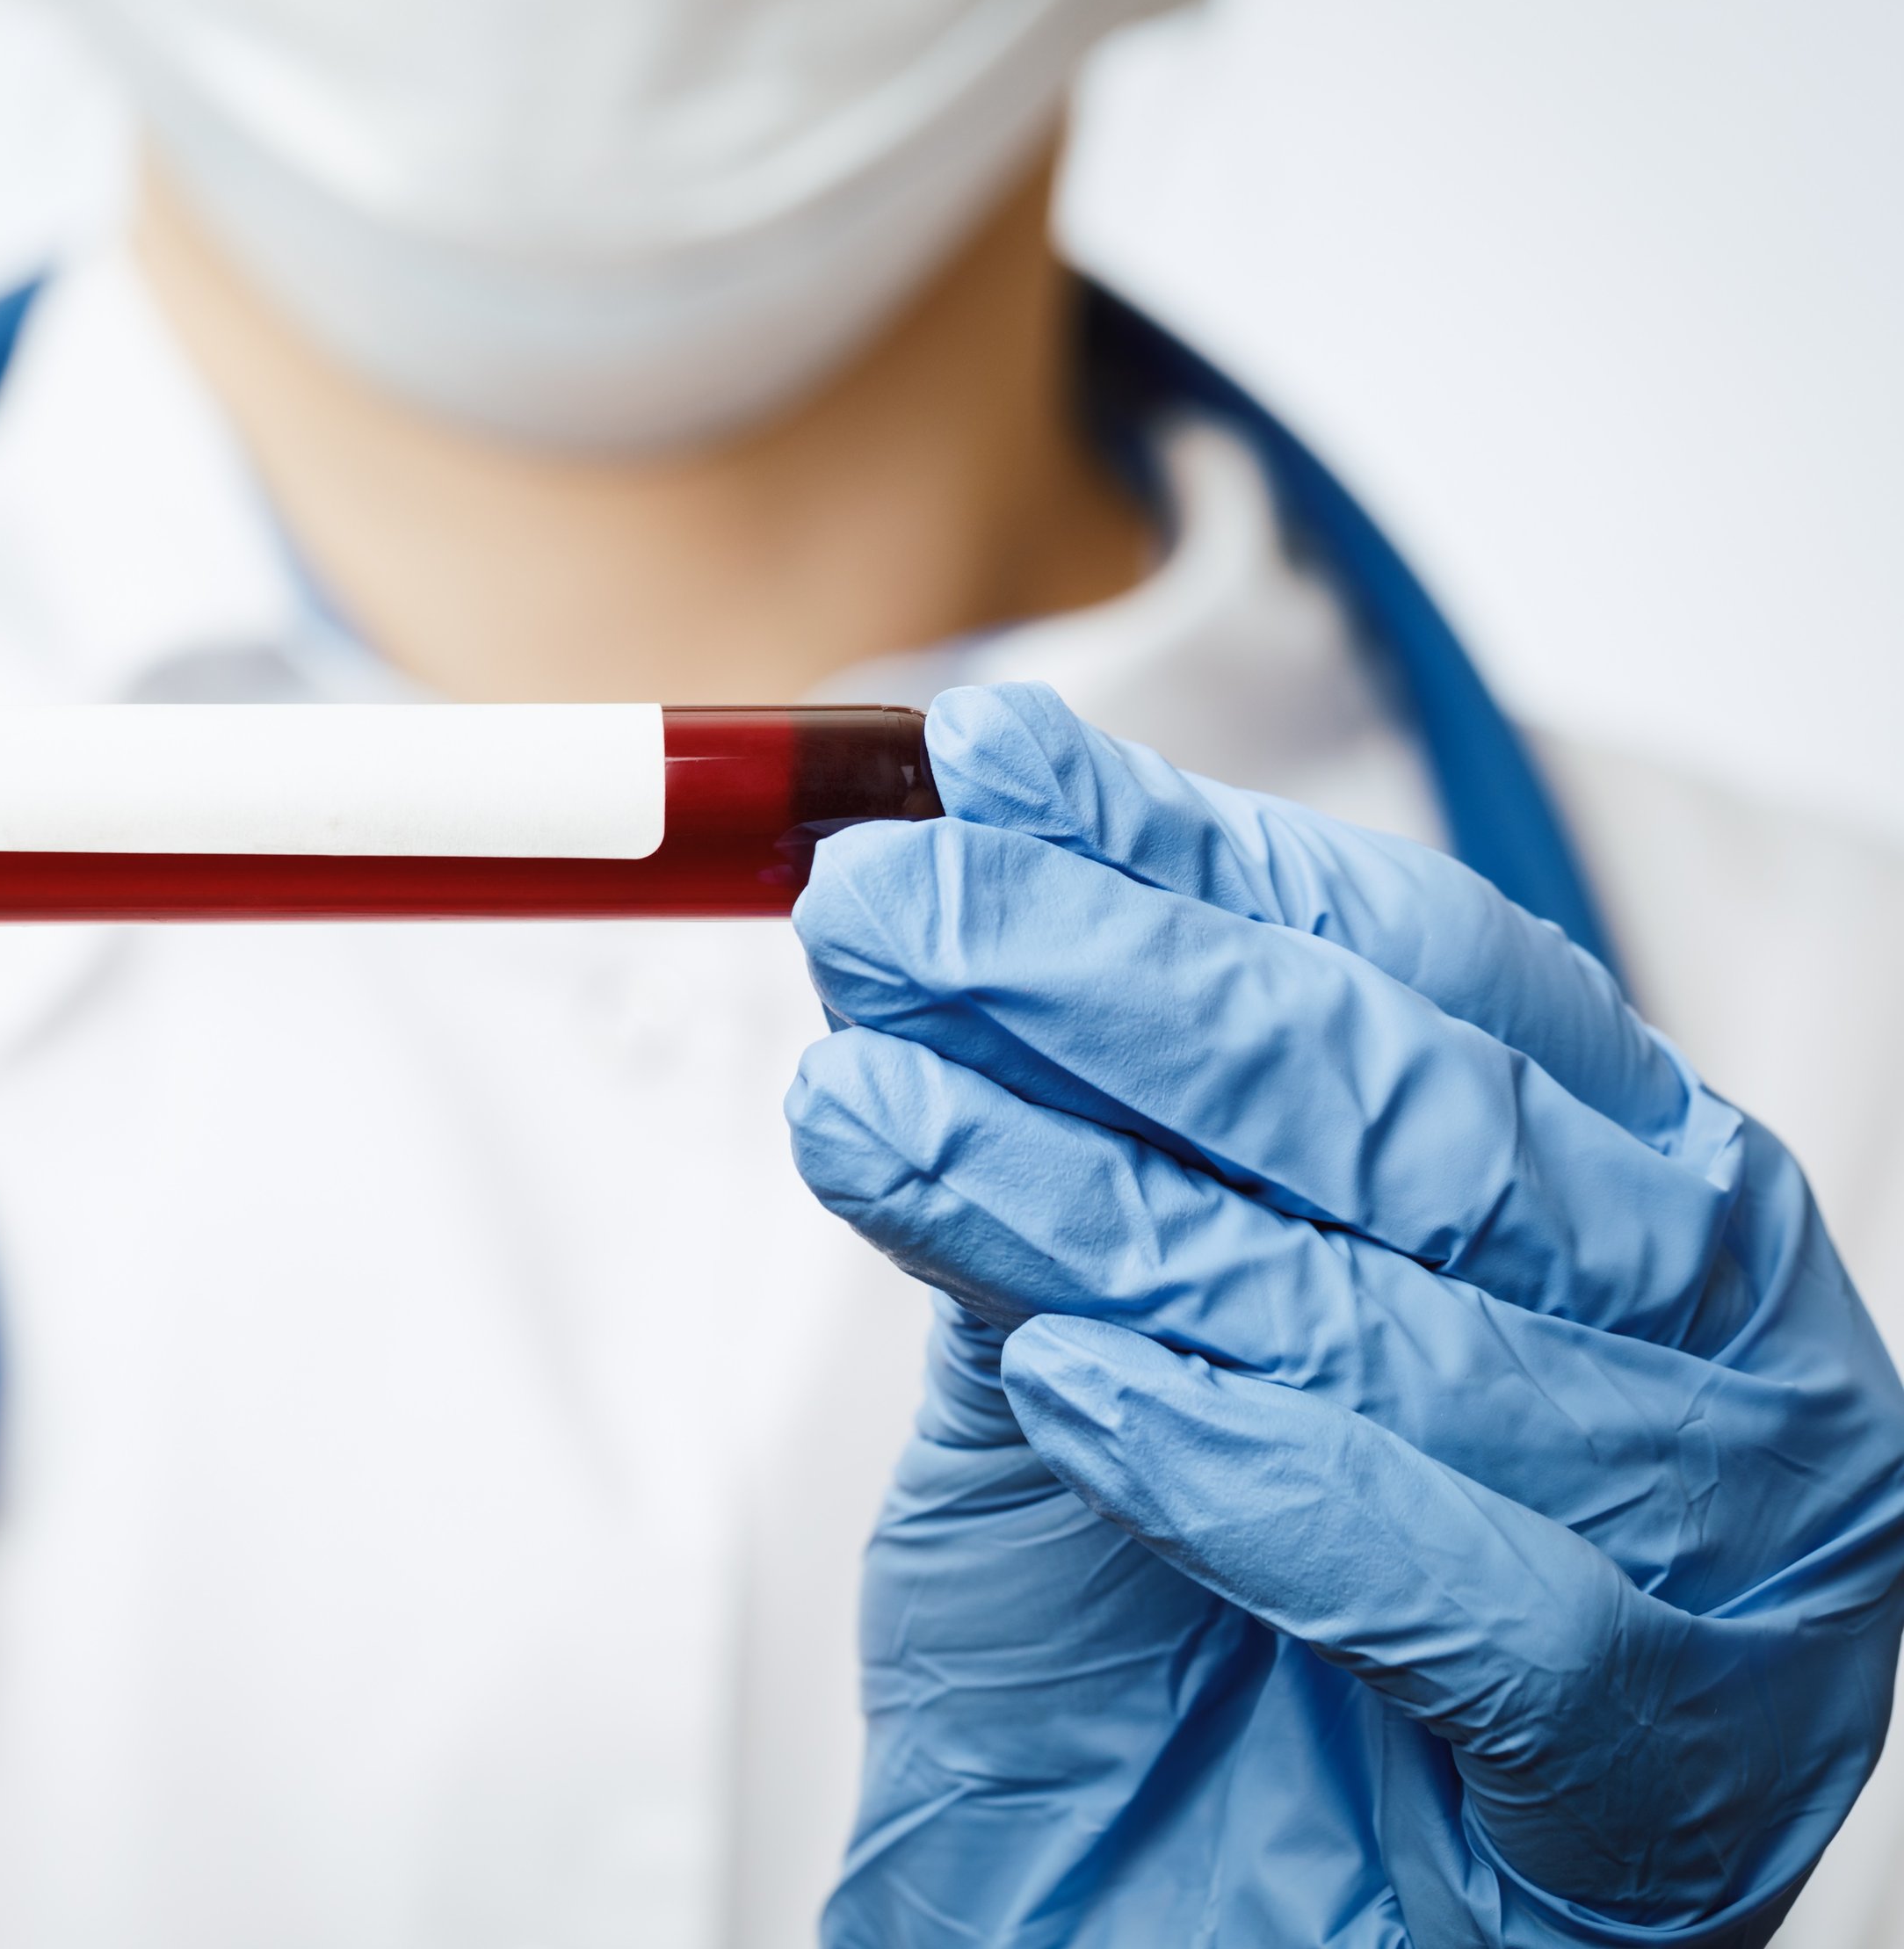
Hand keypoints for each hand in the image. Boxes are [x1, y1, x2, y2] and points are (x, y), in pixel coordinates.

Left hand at [788, 684, 1903, 1944]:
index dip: (1192, 865)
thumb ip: (1057, 1122)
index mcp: (1621, 1193)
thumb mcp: (1078, 1324)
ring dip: (1113, 1215)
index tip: (977, 777)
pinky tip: (1074, 1390)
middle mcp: (1715, 1343)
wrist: (1155, 1937)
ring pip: (1421, 1331)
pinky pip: (1488, 1604)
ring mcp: (1735, 1561)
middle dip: (1119, 991)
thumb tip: (950, 856)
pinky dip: (1262, 1484)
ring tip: (873, 1121)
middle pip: (1420, 1114)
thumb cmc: (1150, 1630)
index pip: (1421, 971)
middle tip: (886, 911)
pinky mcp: (1670, 1782)